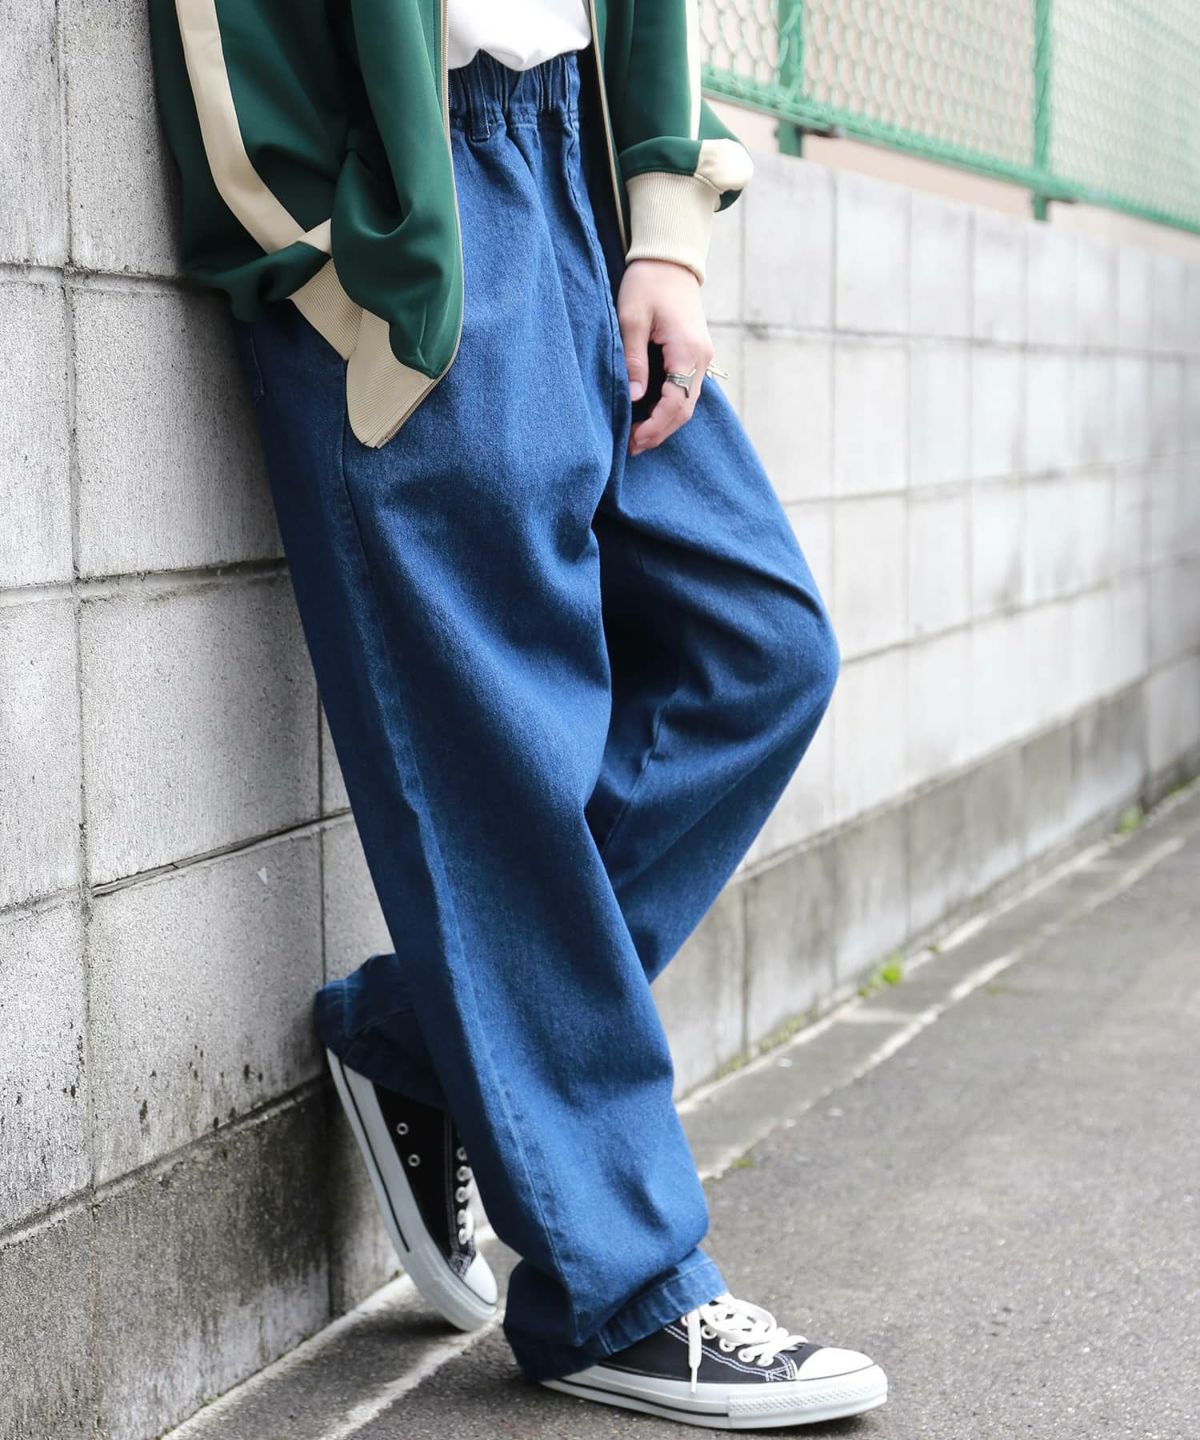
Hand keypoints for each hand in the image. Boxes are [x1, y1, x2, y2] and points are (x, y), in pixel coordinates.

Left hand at [617, 259, 713, 454]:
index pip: (677, 403)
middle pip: (685, 410)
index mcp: (687, 351)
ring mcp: (701, 357)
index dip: (655, 427)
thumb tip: (637, 397)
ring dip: (665, 422)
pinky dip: (669, 407)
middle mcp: (701, 359)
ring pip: (687, 403)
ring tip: (638, 437)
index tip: (633, 440)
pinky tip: (650, 414)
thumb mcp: (631, 318)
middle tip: (632, 447)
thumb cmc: (647, 282)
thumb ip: (634, 359)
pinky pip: (686, 390)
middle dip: (660, 432)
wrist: (670, 258)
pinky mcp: (695, 354)